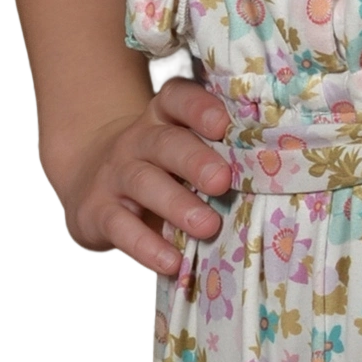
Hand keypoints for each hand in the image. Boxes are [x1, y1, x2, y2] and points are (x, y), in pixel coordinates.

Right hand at [45, 79, 231, 274]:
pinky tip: (172, 262)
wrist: (88, 182)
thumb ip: (214, 153)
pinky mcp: (97, 212)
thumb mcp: (178, 149)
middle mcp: (137, 141)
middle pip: (165, 144)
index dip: (198, 107)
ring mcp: (114, 175)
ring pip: (144, 183)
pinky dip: (147, 246)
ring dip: (177, 205)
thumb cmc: (157, 166)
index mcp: (162, 118)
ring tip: (208, 226)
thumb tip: (272, 174)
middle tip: (223, 180)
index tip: (223, 124)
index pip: (176, 98)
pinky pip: (121, 227)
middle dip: (195, 161)